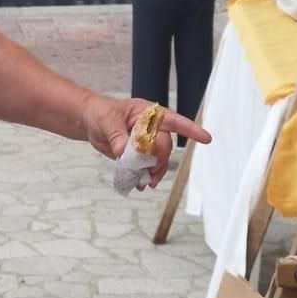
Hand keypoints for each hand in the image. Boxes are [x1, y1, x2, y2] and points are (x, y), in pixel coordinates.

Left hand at [83, 96, 210, 187]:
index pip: (173, 121)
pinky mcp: (140, 155)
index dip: (190, 130)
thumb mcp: (107, 121)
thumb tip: (123, 151)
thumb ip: (117, 136)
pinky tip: (140, 183)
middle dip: (160, 160)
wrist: (91, 123)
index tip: (205, 138)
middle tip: (148, 171)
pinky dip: (145, 176)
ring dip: (154, 172)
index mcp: (148, 114)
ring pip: (160, 159)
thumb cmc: (101, 113)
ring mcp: (147, 142)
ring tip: (146, 182)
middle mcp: (152, 128)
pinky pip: (149, 167)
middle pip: (165, 146)